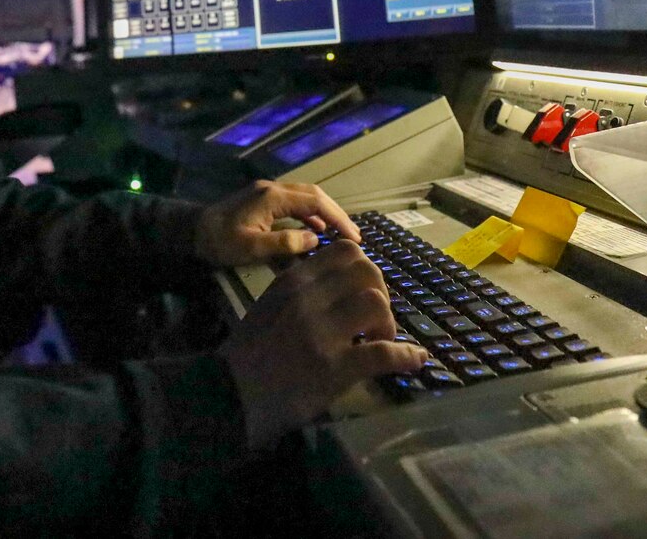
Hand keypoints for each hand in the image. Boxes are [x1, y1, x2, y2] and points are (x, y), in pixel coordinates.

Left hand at [193, 180, 361, 267]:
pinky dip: (309, 214)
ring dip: (324, 212)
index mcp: (272, 197)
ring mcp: (266, 192)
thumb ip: (285, 243)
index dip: (338, 218)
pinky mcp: (261, 199)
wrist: (192, 231)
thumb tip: (315, 240)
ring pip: (304, 196)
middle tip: (353, 235)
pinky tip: (314, 231)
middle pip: (313, 195)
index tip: (354, 237)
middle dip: (336, 213)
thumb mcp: (252, 247)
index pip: (315, 202)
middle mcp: (272, 188)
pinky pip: (293, 202)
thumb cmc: (220, 242)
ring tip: (340, 234)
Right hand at [216, 240, 427, 449]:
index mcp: (293, 282)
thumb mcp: (271, 306)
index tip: (365, 292)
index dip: (366, 270)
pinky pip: (383, 353)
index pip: (345, 251)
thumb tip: (341, 289)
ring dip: (388, 323)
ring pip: (376, 304)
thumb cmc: (251, 353)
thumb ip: (301, 292)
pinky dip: (406, 356)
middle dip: (382, 293)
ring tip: (380, 340)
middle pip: (368, 272)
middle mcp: (308, 299)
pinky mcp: (335, 367)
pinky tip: (414, 361)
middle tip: (376, 319)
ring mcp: (322, 332)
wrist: (233, 394)